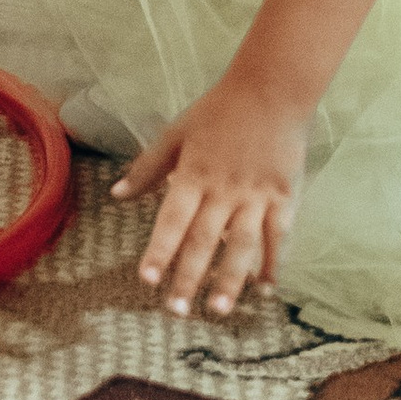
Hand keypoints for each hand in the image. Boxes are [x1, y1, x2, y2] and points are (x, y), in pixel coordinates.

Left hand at [113, 74, 308, 317]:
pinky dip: (273, 263)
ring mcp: (256, 194)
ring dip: (230, 278)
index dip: (159, 250)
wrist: (271, 89)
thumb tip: (116, 194)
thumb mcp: (177, 132)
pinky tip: (266, 288)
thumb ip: (148, 167)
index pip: (172, 219)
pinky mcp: (284, 196)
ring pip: (241, 243)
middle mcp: (223, 189)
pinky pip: (277, 235)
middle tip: (177, 310)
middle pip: (203, 239)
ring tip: (220, 310)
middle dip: (189, 276)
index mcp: (194, 173)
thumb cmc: (219, 111)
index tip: (147, 279)